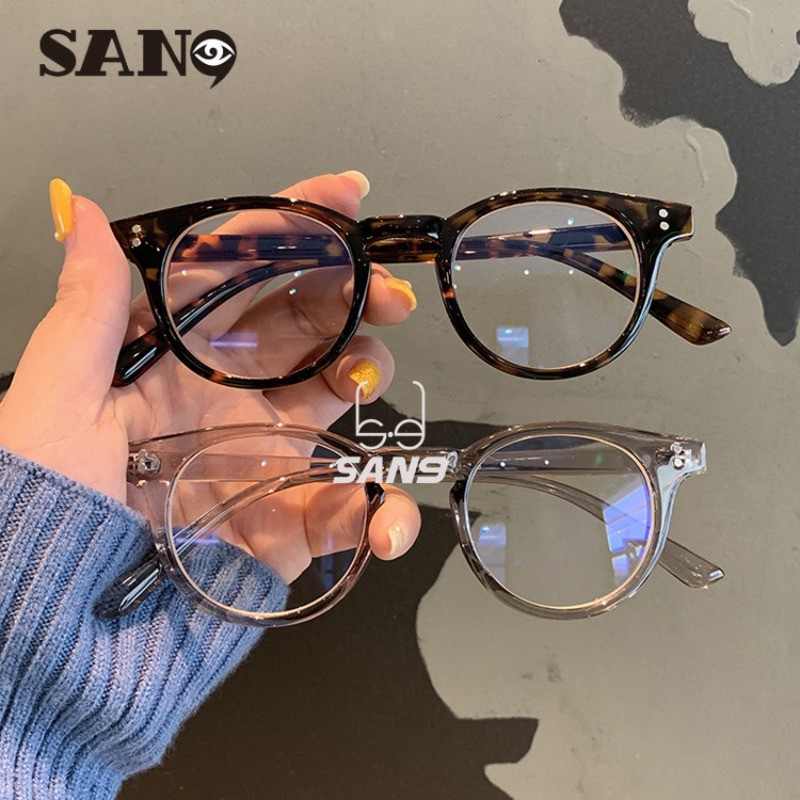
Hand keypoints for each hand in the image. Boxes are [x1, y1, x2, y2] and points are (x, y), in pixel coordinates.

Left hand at [0, 172, 420, 562]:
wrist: (55, 638)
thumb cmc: (39, 513)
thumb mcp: (54, 406)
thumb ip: (87, 314)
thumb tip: (85, 213)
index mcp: (174, 361)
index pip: (243, 277)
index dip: (296, 230)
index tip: (347, 195)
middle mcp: (227, 400)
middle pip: (308, 327)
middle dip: (355, 296)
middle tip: (387, 295)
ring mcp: (265, 460)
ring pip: (340, 399)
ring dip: (369, 377)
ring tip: (364, 381)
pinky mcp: (287, 525)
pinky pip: (349, 510)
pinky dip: (381, 514)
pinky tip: (387, 521)